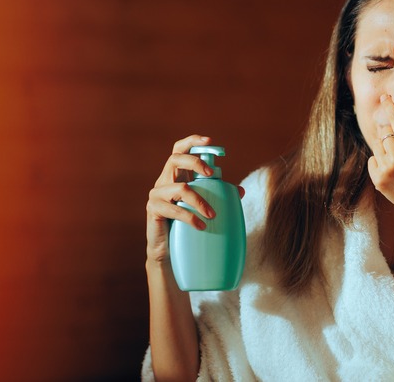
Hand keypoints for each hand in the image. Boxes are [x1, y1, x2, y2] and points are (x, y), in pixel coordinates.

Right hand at [146, 135, 241, 263]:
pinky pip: (173, 209)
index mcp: (176, 176)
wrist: (168, 251)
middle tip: (211, 173)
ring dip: (199, 200)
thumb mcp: (203, 206)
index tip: (211, 142)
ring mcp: (156, 195)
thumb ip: (219, 196)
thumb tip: (240, 190)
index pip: (180, 150)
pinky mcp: (153, 210)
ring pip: (179, 188)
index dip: (193, 142)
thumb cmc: (187, 224)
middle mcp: (164, 181)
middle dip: (194, 162)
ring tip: (213, 214)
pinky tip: (201, 226)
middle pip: (175, 159)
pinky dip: (190, 217)